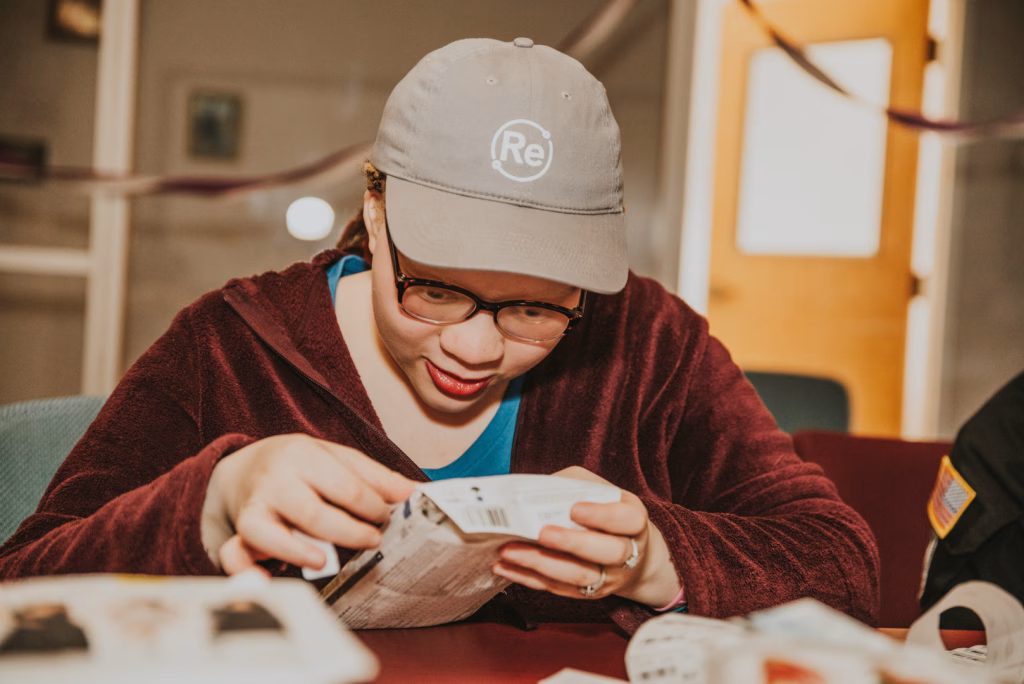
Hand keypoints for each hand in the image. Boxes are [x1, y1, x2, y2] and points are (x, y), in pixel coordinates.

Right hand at [201, 434, 415, 575]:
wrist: (244, 466)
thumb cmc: (301, 465)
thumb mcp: (336, 457)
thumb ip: (373, 475)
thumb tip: (411, 492)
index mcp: (304, 455)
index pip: (347, 486)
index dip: (373, 506)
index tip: (388, 517)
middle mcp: (276, 481)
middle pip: (312, 512)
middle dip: (348, 531)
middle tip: (372, 540)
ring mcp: (254, 507)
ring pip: (267, 532)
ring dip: (297, 551)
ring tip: (326, 561)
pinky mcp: (239, 531)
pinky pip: (233, 554)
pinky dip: (247, 569)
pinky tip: (270, 578)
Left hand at [492, 466, 680, 606]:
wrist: (630, 553)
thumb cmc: (605, 511)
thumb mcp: (597, 490)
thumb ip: (571, 486)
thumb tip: (532, 490)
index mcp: (633, 520)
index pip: (626, 520)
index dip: (602, 516)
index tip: (574, 509)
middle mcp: (627, 553)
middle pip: (607, 552)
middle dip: (571, 543)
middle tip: (541, 533)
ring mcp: (609, 578)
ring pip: (579, 576)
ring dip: (540, 564)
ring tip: (509, 551)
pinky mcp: (588, 594)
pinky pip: (558, 589)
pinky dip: (529, 579)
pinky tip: (505, 567)